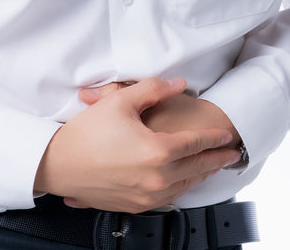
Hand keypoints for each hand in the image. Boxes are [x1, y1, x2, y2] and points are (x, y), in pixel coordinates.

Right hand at [34, 77, 240, 212]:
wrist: (57, 165)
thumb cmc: (86, 133)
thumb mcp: (120, 101)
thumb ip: (154, 89)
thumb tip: (179, 84)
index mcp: (158, 151)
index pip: (196, 143)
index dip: (214, 137)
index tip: (227, 135)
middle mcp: (157, 178)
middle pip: (197, 167)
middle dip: (217, 159)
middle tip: (232, 154)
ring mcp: (146, 196)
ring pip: (185, 186)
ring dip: (202, 175)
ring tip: (213, 167)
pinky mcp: (134, 205)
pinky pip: (168, 198)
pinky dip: (182, 188)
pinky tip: (184, 182)